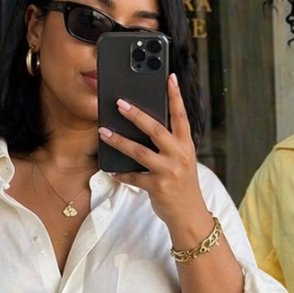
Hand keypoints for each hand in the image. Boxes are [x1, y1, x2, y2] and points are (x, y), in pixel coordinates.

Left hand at [98, 73, 212, 243]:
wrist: (189, 215)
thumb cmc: (183, 184)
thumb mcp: (183, 160)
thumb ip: (170, 144)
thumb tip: (146, 127)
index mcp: (186, 145)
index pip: (181, 116)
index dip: (175, 96)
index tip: (170, 77)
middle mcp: (178, 155)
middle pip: (155, 129)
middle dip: (136, 114)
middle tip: (120, 103)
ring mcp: (168, 171)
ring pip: (139, 152)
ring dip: (119, 141)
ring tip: (104, 132)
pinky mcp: (157, 187)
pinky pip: (133, 177)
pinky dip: (120, 173)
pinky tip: (111, 168)